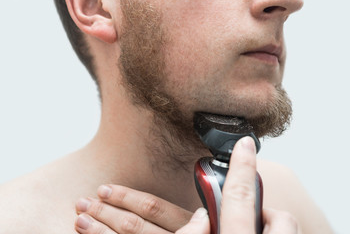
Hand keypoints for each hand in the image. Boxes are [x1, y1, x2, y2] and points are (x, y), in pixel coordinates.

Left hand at [74, 185, 192, 232]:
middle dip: (105, 212)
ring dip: (98, 232)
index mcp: (187, 228)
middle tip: (83, 203)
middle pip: (133, 226)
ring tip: (80, 220)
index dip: (125, 197)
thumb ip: (196, 226)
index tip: (104, 189)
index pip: (152, 207)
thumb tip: (199, 212)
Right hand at [176, 136, 300, 233]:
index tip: (244, 145)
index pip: (240, 198)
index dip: (241, 167)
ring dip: (268, 226)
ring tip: (248, 233)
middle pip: (280, 215)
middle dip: (262, 211)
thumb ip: (191, 233)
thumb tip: (202, 215)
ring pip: (288, 227)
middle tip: (243, 222)